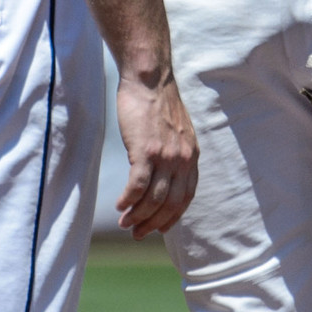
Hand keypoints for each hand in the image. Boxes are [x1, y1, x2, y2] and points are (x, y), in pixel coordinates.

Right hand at [111, 70, 197, 237]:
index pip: (186, 197)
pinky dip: (128, 200)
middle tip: (137, 233)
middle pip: (171, 204)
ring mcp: (166, 156)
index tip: (158, 228)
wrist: (149, 78)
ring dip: (138, 216)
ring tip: (125, 223)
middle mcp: (183, 159)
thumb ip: (174, 153)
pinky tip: (120, 206)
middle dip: (153, 223)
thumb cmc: (156, 103)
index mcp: (191, 156)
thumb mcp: (176, 131)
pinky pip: (137, 186)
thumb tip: (162, 174)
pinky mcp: (146, 151)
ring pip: (154, 199)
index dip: (172, 217)